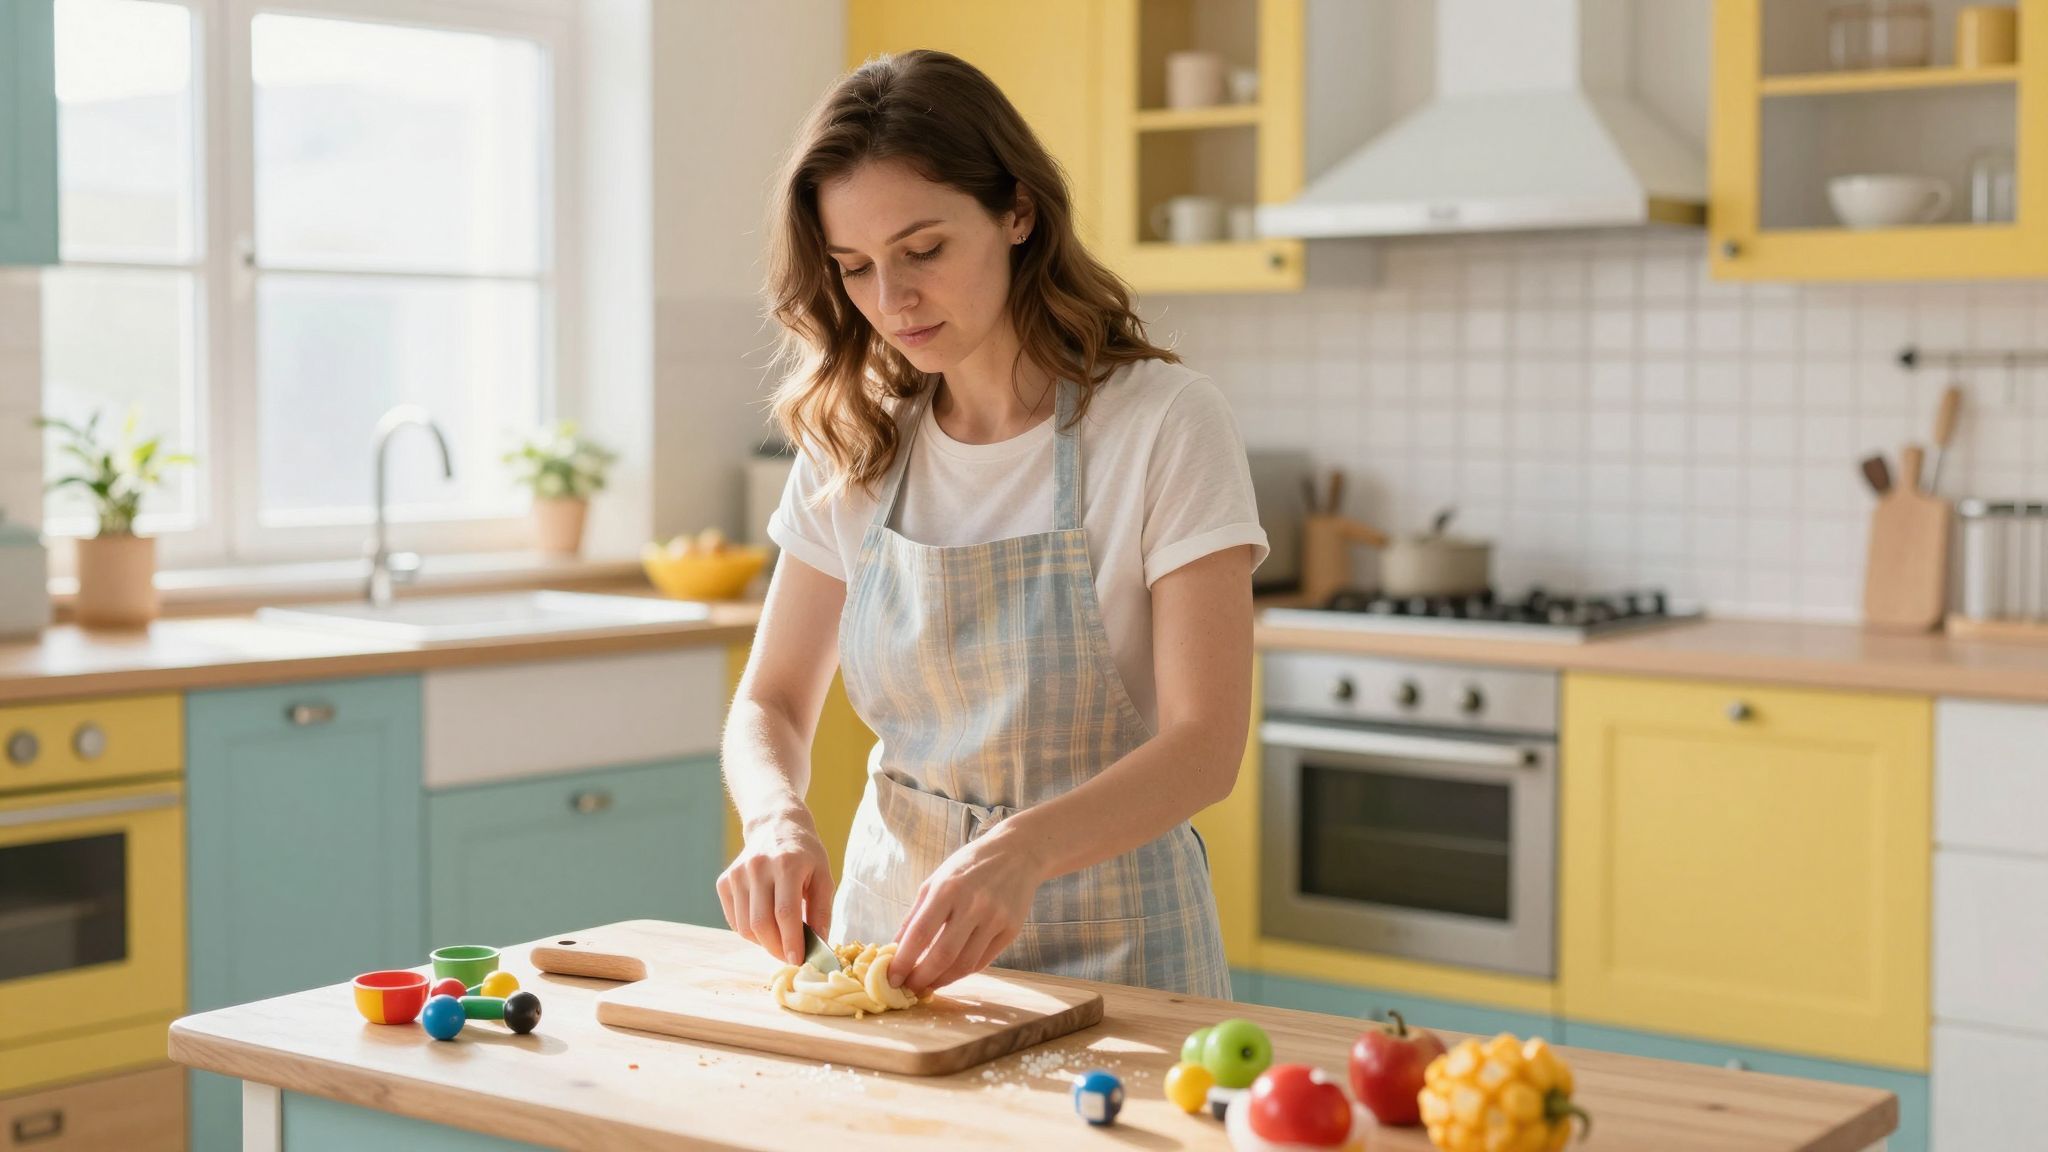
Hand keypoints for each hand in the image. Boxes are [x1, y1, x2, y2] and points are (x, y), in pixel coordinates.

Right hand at [717, 806, 832, 966]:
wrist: (775, 824)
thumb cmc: (805, 854)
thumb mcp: (823, 876)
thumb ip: (822, 911)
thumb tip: (819, 945)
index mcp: (787, 864)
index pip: (786, 913)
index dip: (791, 942)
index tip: (798, 961)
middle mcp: (758, 867)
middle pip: (761, 923)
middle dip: (776, 948)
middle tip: (789, 956)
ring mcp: (737, 873)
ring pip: (745, 926)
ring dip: (763, 943)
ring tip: (779, 940)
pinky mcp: (724, 880)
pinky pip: (734, 920)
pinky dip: (749, 932)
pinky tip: (765, 925)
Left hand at [890, 823, 1046, 995]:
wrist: (1016, 854)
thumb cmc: (969, 866)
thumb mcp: (935, 881)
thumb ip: (914, 915)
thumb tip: (895, 949)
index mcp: (948, 888)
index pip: (921, 933)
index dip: (904, 961)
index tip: (892, 978)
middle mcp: (973, 904)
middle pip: (943, 954)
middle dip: (922, 978)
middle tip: (909, 989)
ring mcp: (995, 919)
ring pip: (964, 964)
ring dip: (942, 981)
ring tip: (927, 985)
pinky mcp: (1011, 930)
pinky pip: (982, 961)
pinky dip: (962, 972)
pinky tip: (949, 974)